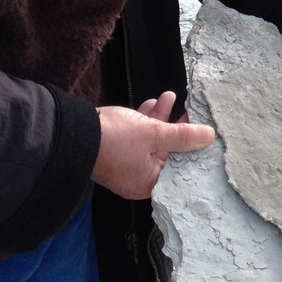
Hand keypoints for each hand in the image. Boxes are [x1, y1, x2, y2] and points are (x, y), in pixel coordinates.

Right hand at [93, 92, 215, 200]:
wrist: (72, 133)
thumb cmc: (113, 139)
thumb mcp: (154, 134)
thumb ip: (182, 135)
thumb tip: (209, 136)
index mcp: (147, 184)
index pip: (178, 167)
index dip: (191, 147)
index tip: (200, 129)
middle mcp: (136, 179)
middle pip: (165, 152)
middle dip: (175, 127)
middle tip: (187, 110)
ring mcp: (124, 166)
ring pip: (150, 141)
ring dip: (159, 119)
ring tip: (169, 97)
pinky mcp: (114, 151)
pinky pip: (135, 137)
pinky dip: (144, 121)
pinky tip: (151, 103)